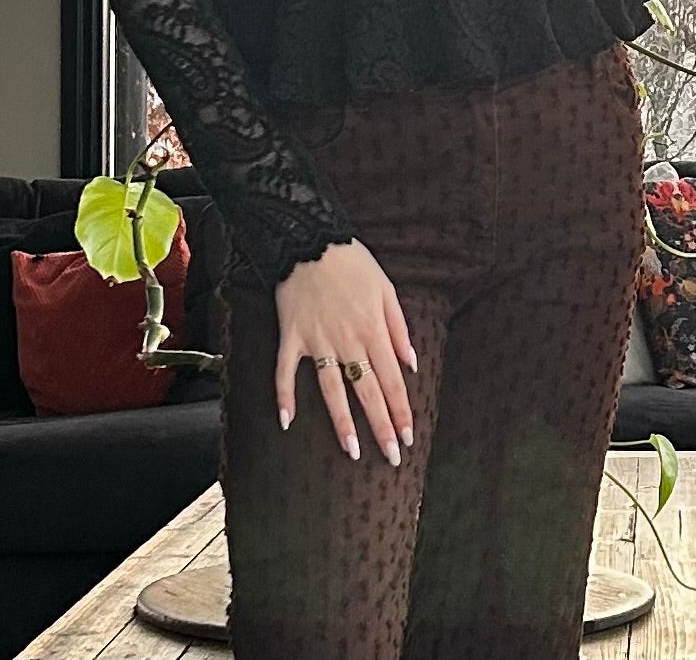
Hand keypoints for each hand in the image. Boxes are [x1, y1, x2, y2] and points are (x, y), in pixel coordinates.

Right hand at [274, 237, 416, 464]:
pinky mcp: (291, 336)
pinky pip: (285, 372)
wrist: (310, 238)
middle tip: (391, 458)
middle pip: (367, 392)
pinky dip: (284, 396)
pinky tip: (286, 421)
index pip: (392, 380)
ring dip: (342, 423)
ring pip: (331, 390)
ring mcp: (317, 341)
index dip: (401, 411)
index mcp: (372, 330)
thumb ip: (399, 328)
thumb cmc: (351, 262)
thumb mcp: (385, 288)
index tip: (407, 438)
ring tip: (352, 452)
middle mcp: (347, 341)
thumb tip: (411, 363)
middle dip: (381, 427)